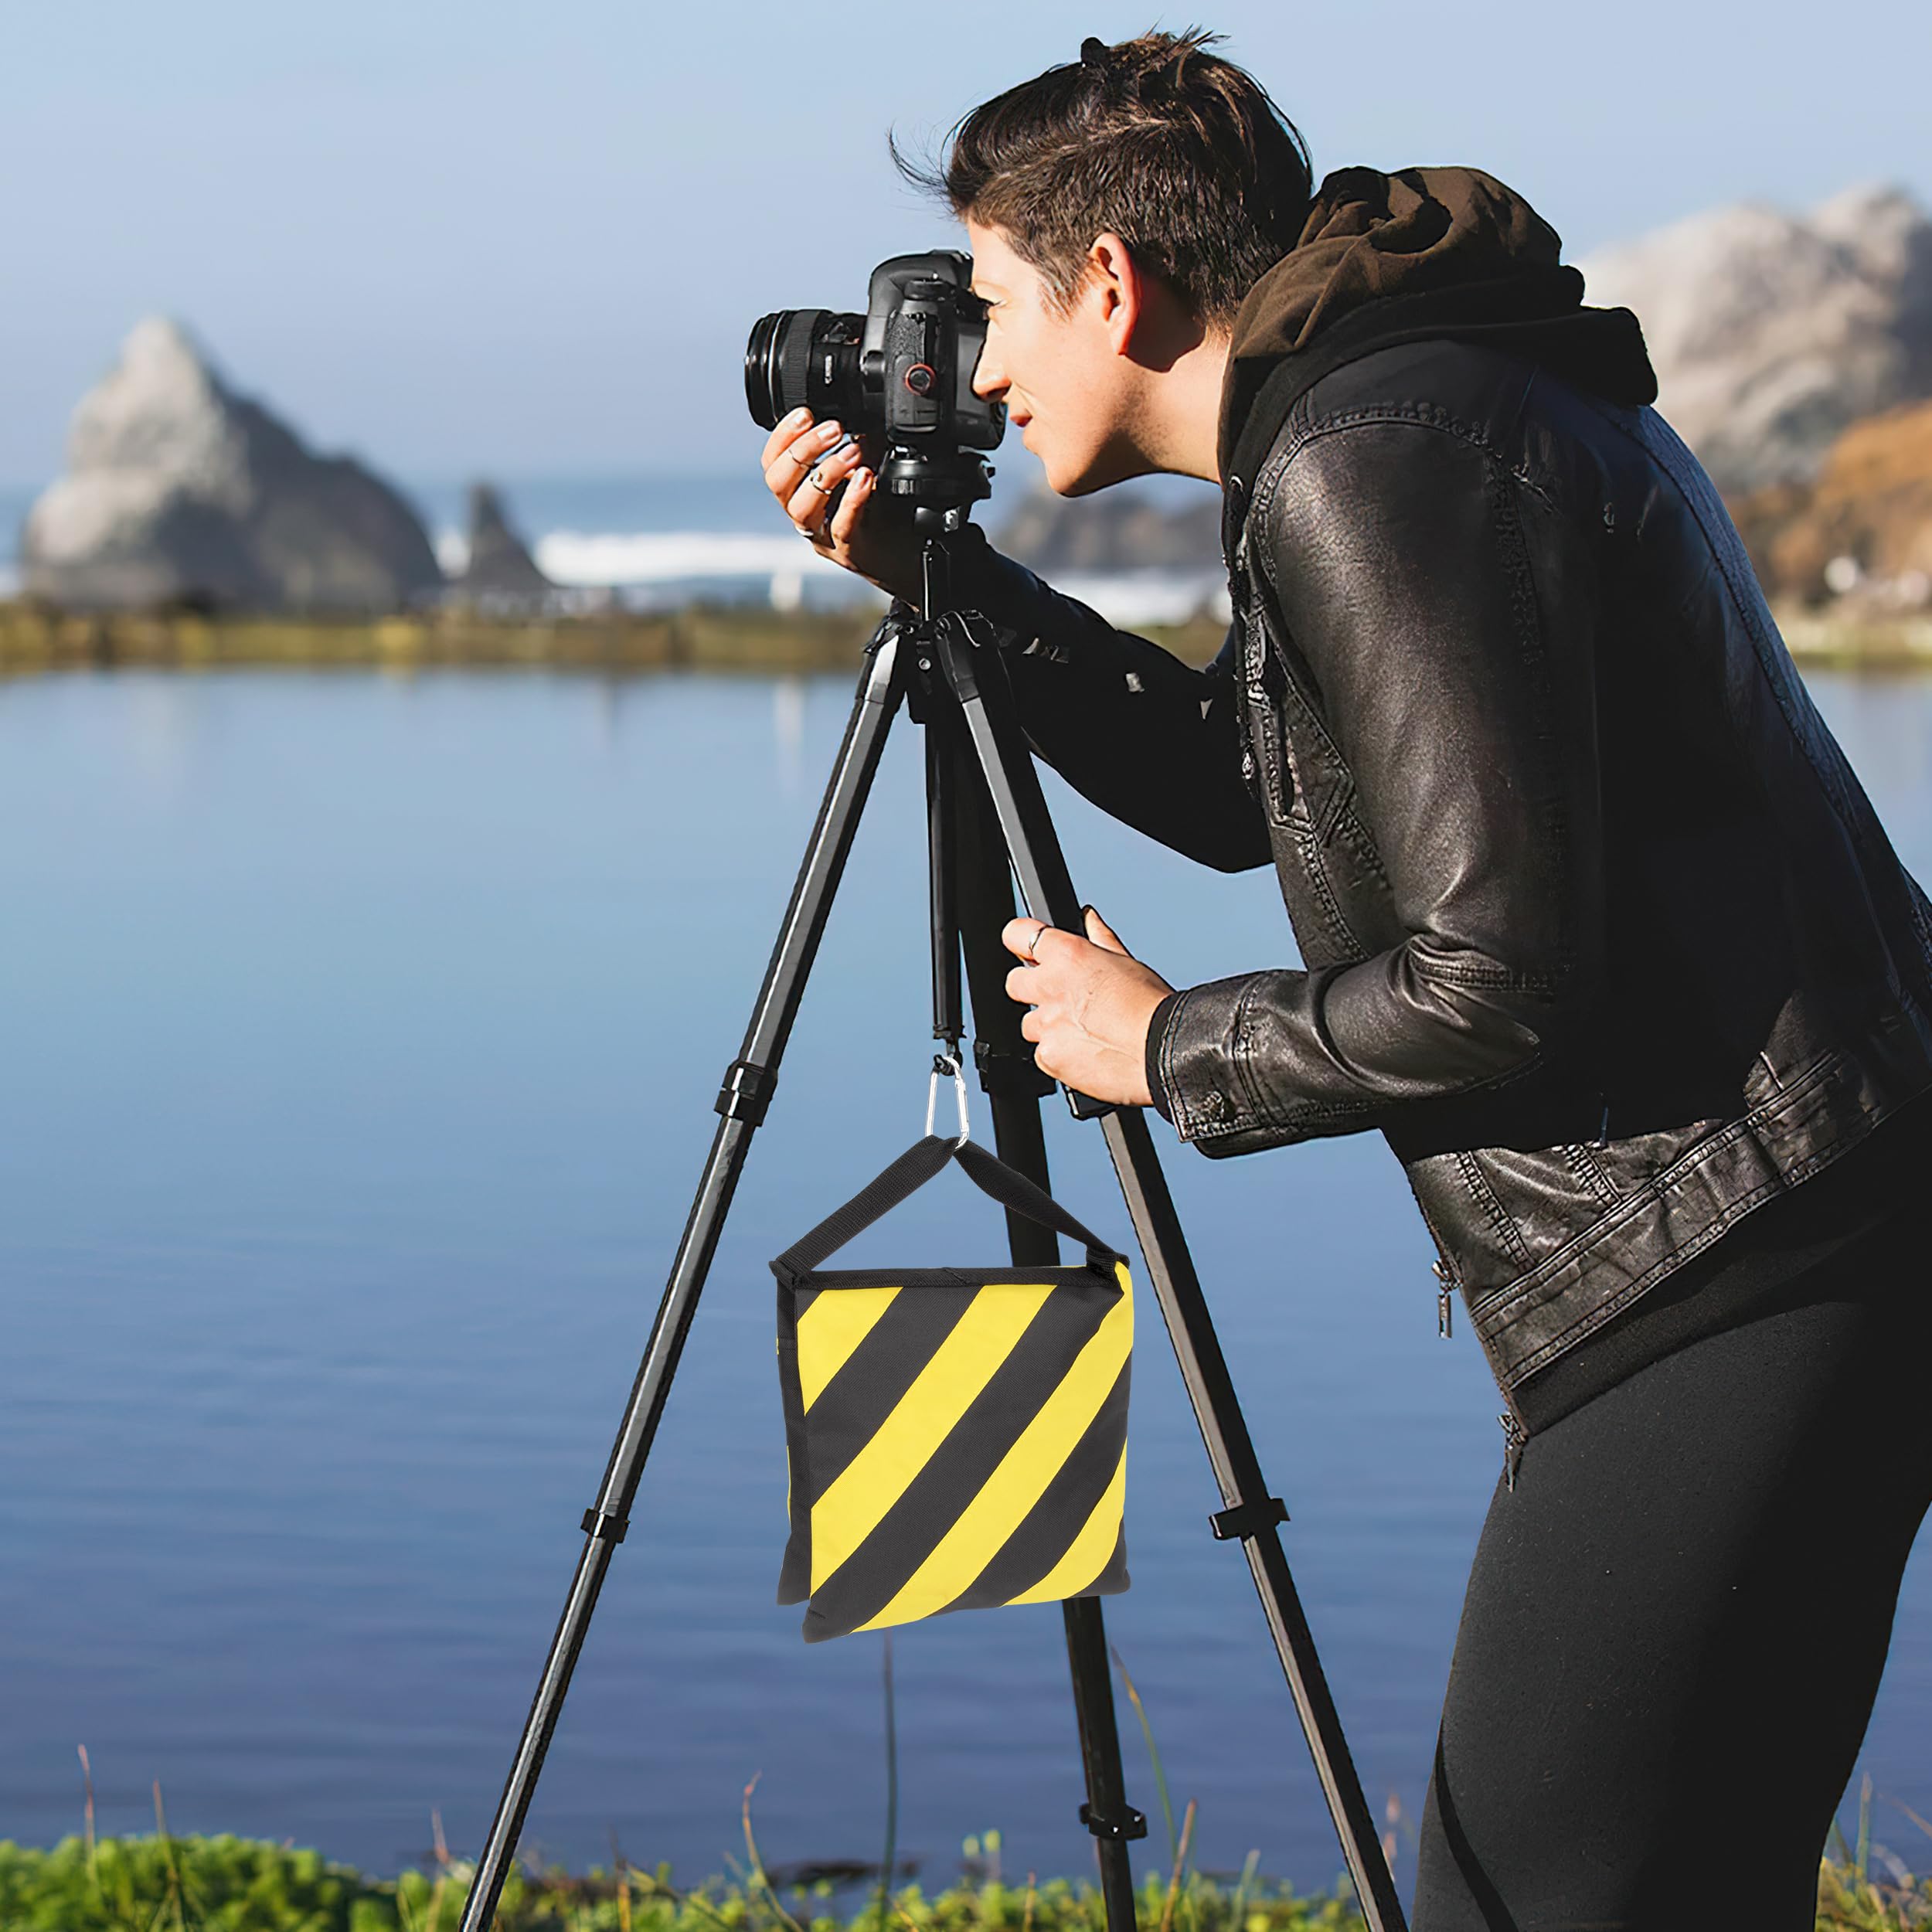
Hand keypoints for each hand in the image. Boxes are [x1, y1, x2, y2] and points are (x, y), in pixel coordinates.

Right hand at [759, 408, 921, 602]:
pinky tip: (866, 478)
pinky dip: (852, 498)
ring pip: (801, 509)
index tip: (805, 412)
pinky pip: (841, 526)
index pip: (772, 464)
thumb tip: (858, 410)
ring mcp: (824, 537)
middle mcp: (804, 516)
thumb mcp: (862, 472)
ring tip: (854, 452)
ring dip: (826, 472)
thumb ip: (853, 446)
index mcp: (800, 494)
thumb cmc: (881, 513)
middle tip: (834, 428)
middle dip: (803, 449)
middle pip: (778, 484)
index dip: (782, 436)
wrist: (905, 557)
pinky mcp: (848, 551)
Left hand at [1002, 907, 1173, 1107]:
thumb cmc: (1152, 1008)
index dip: (1022, 942)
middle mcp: (1049, 986)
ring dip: (1048, 1026)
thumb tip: (1088, 918)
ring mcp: (1045, 1024)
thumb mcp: (1127, 962)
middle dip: (1034, 989)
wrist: (1163, 1054)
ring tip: (1084, 1031)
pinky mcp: (1048, 1057)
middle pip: (1014, 982)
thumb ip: (1099, 939)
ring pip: (1030, 1023)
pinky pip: (1042, 1053)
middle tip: (1063, 999)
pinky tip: (1086, 1052)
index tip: (1030, 951)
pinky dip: (1058, 1054)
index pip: (1016, 934)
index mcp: (1066, 955)